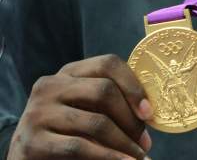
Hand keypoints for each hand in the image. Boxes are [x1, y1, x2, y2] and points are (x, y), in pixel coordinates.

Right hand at [7, 55, 153, 159]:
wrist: (27, 155)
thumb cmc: (66, 130)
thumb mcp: (87, 110)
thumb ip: (113, 107)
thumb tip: (148, 122)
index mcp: (69, 73)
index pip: (108, 64)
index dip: (133, 86)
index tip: (149, 112)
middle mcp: (50, 86)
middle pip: (104, 91)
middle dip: (130, 119)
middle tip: (143, 141)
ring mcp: (38, 112)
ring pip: (96, 122)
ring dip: (123, 143)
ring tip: (138, 156)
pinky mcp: (32, 141)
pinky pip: (78, 147)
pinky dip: (107, 157)